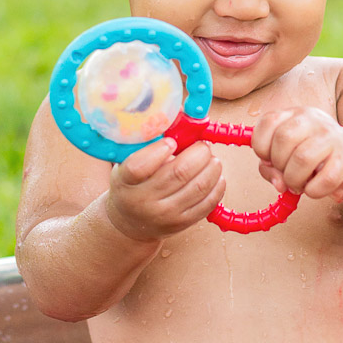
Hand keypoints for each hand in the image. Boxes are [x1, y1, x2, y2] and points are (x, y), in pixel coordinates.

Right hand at [105, 138, 225, 240]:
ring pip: (199, 186)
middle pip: (179, 173)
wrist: (131, 222)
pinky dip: (217, 184)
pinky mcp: (182, 223)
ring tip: (211, 158)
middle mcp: (143, 201)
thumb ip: (149, 144)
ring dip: (212, 166)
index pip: (139, 166)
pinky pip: (208, 202)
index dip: (159, 150)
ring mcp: (164, 215)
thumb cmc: (133, 184)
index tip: (171, 142)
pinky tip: (215, 174)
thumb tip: (181, 119)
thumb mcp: (128, 163)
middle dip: (198, 153)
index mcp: (125, 181)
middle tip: (202, 146)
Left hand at [252, 107, 342, 201]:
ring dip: (295, 180)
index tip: (268, 160)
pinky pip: (325, 179)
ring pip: (302, 159)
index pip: (268, 122)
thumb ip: (271, 168)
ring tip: (299, 184)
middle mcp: (313, 119)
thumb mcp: (286, 155)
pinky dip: (314, 191)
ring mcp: (332, 135)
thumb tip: (279, 183)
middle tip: (286, 176)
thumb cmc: (313, 156)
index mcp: (295, 114)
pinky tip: (314, 189)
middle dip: (279, 166)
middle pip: (283, 139)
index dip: (261, 148)